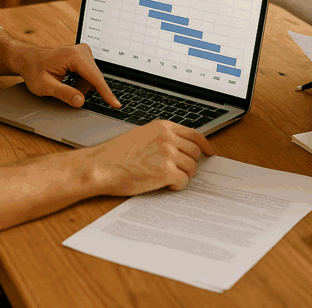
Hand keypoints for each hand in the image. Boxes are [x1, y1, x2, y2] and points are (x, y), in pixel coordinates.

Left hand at [12, 43, 120, 108]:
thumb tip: (81, 101)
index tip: (115, 104)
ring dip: (81, 86)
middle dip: (83, 90)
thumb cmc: (34, 70)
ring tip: (63, 83)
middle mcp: (81, 51)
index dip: (106, 93)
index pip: (95, 78)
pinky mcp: (84, 55)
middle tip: (62, 89)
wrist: (27, 59)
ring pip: (92, 78)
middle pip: (94, 78)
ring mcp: (83, 51)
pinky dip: (81, 82)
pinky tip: (68, 80)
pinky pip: (89, 74)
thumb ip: (64, 93)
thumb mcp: (45, 86)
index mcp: (73, 56)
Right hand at [86, 120, 215, 195]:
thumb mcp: (142, 135)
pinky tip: (164, 185)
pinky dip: (176, 185)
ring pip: (191, 168)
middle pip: (194, 153)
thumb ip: (161, 137)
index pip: (194, 134)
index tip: (209, 152)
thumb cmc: (116, 154)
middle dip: (189, 164)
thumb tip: (179, 146)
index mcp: (162, 127)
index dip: (204, 145)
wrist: (102, 166)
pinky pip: (183, 181)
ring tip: (166, 178)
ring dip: (182, 175)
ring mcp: (168, 154)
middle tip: (179, 171)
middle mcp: (167, 137)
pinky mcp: (166, 171)